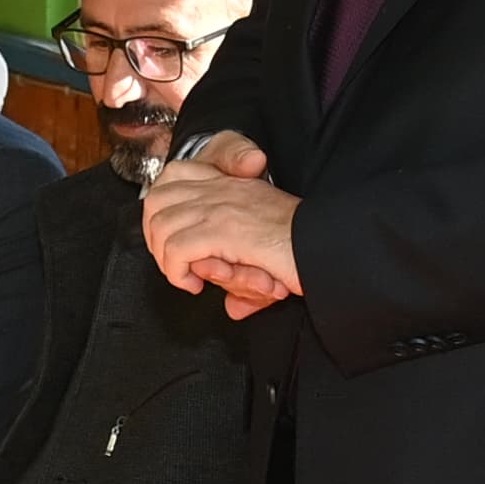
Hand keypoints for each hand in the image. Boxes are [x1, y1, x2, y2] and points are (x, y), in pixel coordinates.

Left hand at [138, 128, 301, 317]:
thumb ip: (247, 277)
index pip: (175, 175)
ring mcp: (222, 207)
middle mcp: (224, 189)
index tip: (175, 242)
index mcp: (233, 183)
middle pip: (157, 199)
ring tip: (189, 279)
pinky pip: (178, 249)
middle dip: (155, 237)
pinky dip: (177, 272)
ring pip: (163, 226)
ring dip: (167, 259)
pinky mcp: (224, 229)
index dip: (162, 209)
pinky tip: (195, 285)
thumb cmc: (305, 256)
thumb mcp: (270, 260)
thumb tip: (235, 308)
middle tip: (177, 266)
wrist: (329, 247)